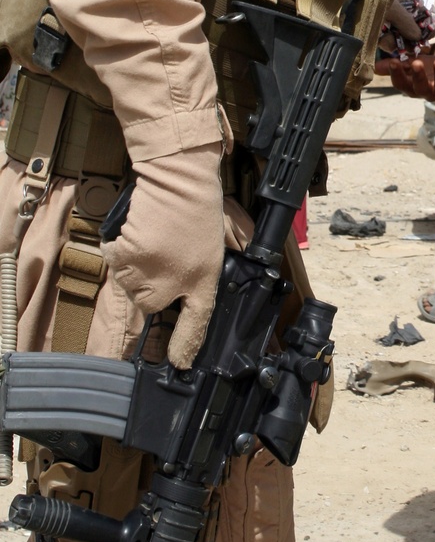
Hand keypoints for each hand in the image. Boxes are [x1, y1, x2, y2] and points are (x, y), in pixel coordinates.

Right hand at [103, 142, 225, 368]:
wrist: (180, 178)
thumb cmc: (199, 207)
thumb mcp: (211, 248)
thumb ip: (195, 277)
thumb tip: (176, 298)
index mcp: (206, 278)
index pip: (198, 321)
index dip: (186, 345)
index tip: (179, 363)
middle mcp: (179, 282)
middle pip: (150, 304)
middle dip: (150, 287)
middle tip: (160, 258)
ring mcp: (153, 270)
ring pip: (129, 285)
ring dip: (133, 269)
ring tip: (150, 241)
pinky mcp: (129, 255)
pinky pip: (114, 263)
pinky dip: (118, 251)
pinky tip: (136, 234)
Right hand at [375, 45, 434, 100]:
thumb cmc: (428, 68)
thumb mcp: (411, 65)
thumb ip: (397, 66)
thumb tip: (375, 67)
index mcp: (413, 88)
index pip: (402, 85)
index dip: (397, 75)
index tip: (394, 62)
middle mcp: (429, 92)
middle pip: (422, 89)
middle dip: (418, 77)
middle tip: (415, 63)